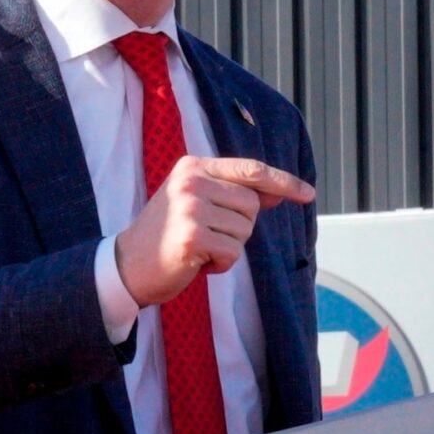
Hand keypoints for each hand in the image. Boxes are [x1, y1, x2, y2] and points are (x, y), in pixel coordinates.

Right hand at [113, 156, 314, 306]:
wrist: (126, 266)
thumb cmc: (166, 236)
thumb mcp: (198, 205)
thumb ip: (234, 195)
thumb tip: (278, 194)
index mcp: (193, 167)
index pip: (250, 170)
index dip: (283, 182)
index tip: (307, 193)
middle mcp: (191, 182)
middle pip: (252, 205)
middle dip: (239, 228)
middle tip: (208, 236)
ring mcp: (190, 208)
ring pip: (245, 230)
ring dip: (229, 248)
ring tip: (199, 249)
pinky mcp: (192, 236)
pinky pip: (233, 252)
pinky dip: (221, 265)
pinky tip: (196, 262)